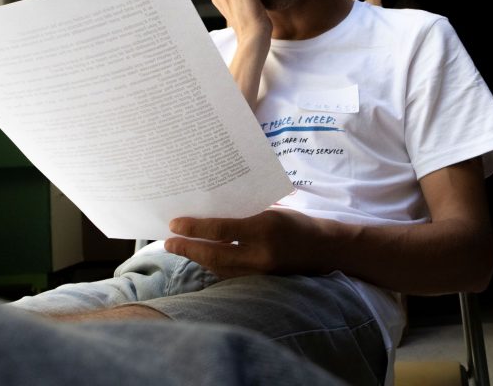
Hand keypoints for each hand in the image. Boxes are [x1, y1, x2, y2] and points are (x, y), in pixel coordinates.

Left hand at [165, 210, 327, 278]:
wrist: (325, 250)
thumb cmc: (298, 224)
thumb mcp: (272, 211)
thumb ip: (244, 214)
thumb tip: (212, 216)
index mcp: (263, 228)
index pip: (220, 229)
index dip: (194, 228)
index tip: (174, 224)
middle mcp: (260, 254)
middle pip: (213, 255)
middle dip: (187, 249)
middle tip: (168, 242)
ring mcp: (260, 272)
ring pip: (218, 268)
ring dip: (197, 259)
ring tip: (180, 248)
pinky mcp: (261, 282)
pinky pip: (230, 275)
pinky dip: (214, 266)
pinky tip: (204, 258)